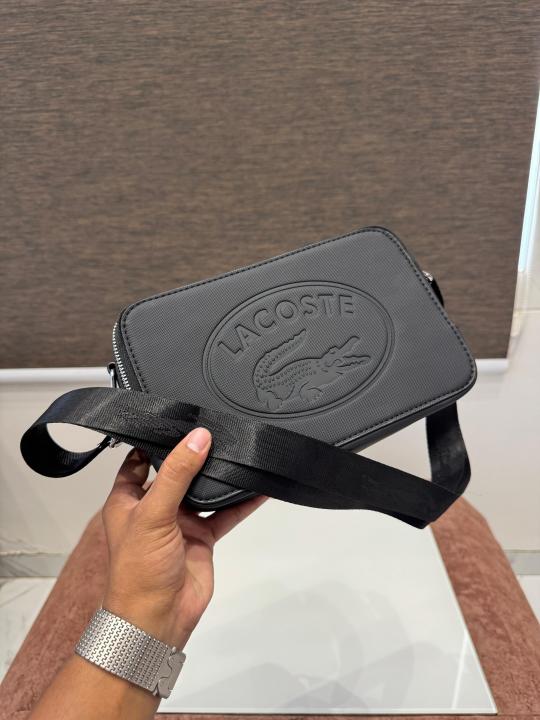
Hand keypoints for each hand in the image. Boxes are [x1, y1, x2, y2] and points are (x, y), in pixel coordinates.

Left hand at [101, 427, 266, 648]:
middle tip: (216, 426)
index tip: (177, 418)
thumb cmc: (138, 570)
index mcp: (128, 499)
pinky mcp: (203, 537)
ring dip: (219, 475)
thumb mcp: (153, 513)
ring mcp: (180, 522)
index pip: (139, 460)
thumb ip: (176, 474)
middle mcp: (154, 507)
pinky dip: (242, 501)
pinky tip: (258, 487)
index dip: (155, 441)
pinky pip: (225, 513)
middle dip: (194, 453)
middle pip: (176, 472)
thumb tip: (197, 439)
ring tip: (238, 448)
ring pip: (203, 490)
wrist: (157, 619)